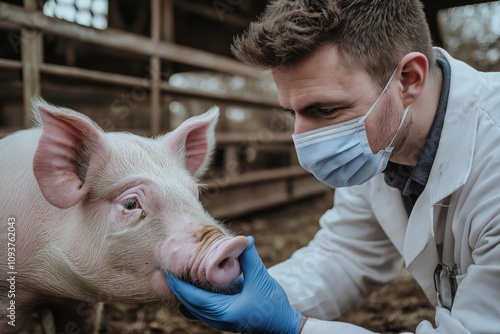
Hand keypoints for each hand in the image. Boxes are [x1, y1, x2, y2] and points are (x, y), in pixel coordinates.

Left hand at [166, 236, 301, 333]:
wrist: (283, 327)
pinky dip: (192, 299)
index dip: (177, 285)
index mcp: (223, 311)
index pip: (192, 297)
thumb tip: (245, 240)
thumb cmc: (273, 305)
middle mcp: (217, 319)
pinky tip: (192, 287)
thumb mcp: (261, 280)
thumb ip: (250, 259)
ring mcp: (219, 322)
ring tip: (172, 279)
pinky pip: (200, 311)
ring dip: (182, 294)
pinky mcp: (222, 320)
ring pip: (192, 309)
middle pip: (187, 304)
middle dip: (174, 289)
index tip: (165, 271)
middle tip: (159, 275)